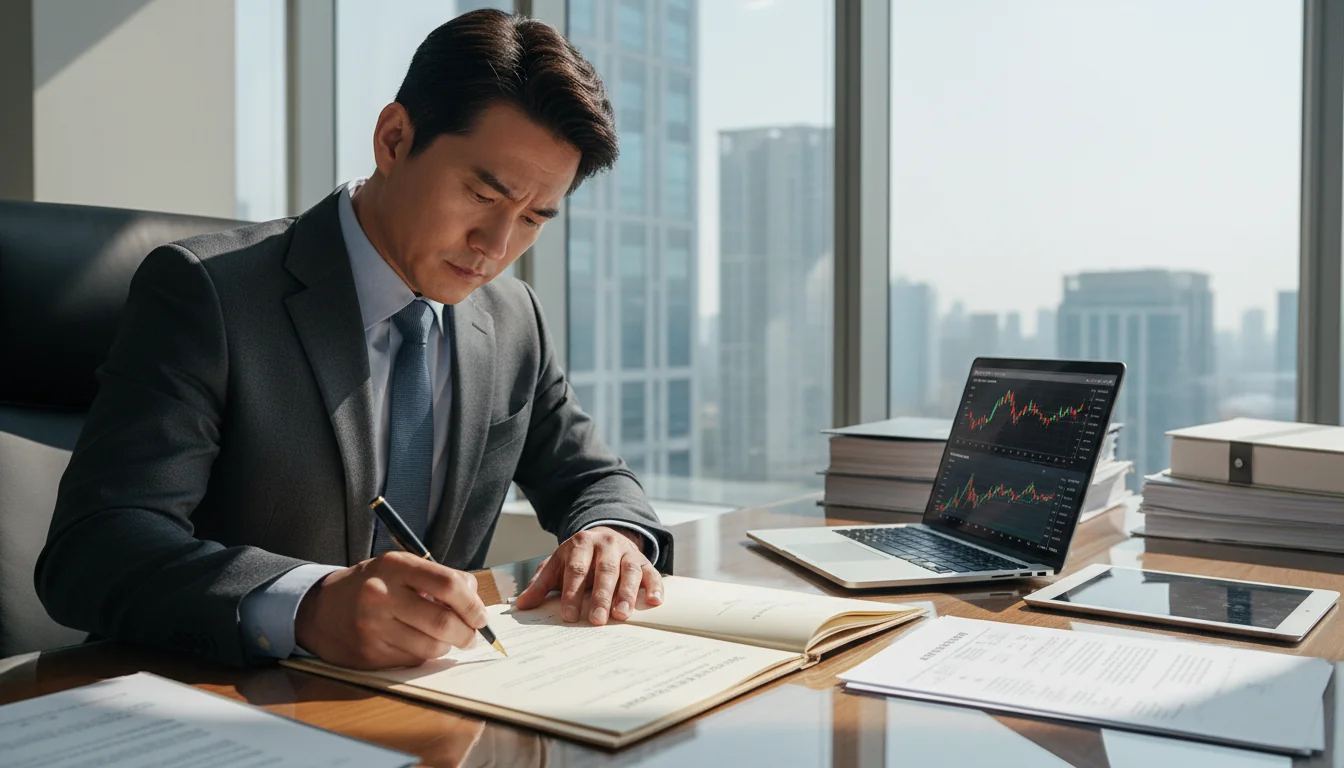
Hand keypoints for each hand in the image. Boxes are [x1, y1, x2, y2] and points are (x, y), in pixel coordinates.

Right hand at [294, 552, 488, 669]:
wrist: (320, 609)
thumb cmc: (371, 586)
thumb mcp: (400, 569)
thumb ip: (438, 579)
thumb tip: (475, 603)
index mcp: (395, 566)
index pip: (448, 584)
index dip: (472, 604)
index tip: (481, 617)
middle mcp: (382, 595)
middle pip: (442, 621)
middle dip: (467, 633)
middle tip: (472, 636)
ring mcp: (373, 626)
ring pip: (430, 646)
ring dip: (447, 647)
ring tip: (446, 640)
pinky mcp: (369, 654)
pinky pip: (412, 660)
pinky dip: (424, 656)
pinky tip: (417, 644)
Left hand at [514, 526, 662, 624]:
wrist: (605, 537)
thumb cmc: (578, 559)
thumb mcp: (557, 565)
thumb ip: (541, 584)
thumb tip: (522, 605)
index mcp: (581, 545)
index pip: (576, 570)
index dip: (573, 593)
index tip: (569, 616)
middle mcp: (606, 545)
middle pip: (604, 571)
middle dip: (600, 597)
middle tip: (597, 620)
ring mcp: (626, 552)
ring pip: (629, 571)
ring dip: (627, 593)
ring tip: (622, 614)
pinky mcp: (644, 560)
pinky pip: (652, 572)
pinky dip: (655, 586)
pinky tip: (655, 601)